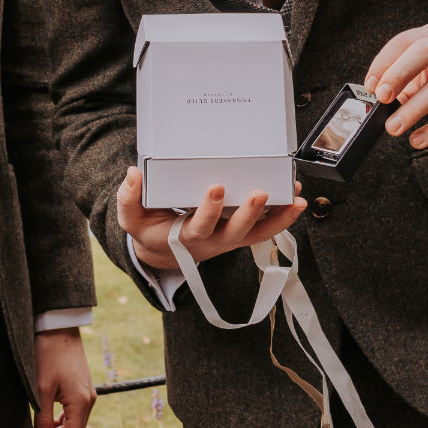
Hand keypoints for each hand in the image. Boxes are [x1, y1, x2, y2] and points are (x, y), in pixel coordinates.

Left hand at [33, 328, 95, 427]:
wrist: (58, 326)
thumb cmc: (47, 355)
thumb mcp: (40, 390)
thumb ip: (41, 422)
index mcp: (81, 403)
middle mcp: (88, 401)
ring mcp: (86, 395)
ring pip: (73, 427)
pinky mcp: (80, 389)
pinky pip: (72, 415)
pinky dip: (60, 425)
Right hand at [117, 167, 305, 271]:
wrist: (165, 252)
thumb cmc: (151, 229)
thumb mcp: (132, 219)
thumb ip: (129, 200)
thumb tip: (133, 174)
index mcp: (186, 238)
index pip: (199, 227)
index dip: (210, 210)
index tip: (217, 187)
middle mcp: (213, 242)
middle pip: (235, 233)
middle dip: (249, 213)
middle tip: (260, 192)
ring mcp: (230, 240)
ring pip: (257, 234)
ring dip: (278, 218)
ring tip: (296, 199)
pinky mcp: (242, 234)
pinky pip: (266, 230)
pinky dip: (283, 217)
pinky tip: (297, 200)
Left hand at [364, 20, 427, 149]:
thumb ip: (408, 81)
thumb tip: (381, 101)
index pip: (406, 40)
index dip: (384, 62)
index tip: (370, 86)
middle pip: (424, 51)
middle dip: (398, 74)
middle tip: (381, 99)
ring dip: (413, 109)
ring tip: (395, 127)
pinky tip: (419, 139)